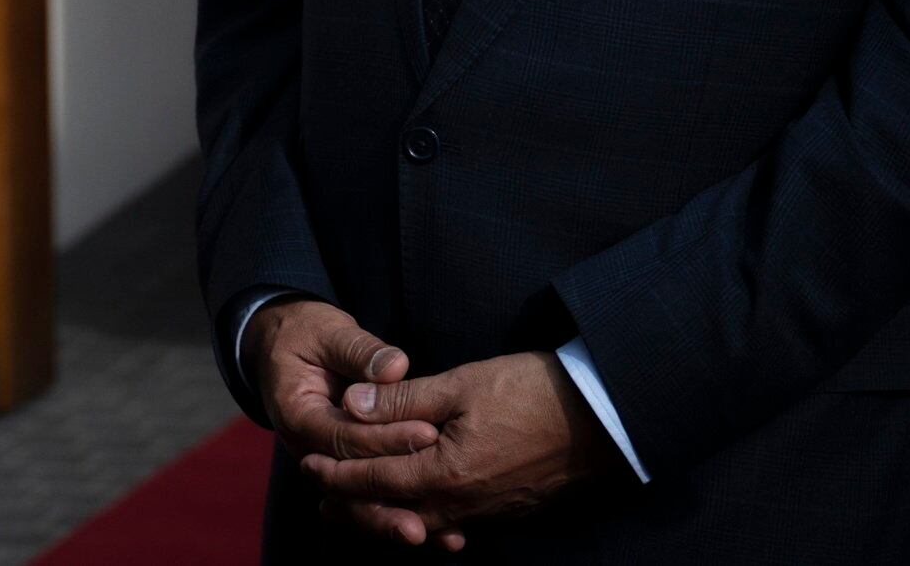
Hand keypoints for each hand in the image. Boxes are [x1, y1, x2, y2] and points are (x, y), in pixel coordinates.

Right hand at [242, 298, 450, 548]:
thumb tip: (395, 367)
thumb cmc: (306, 334)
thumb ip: (359, 351)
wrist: (282, 346)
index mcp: (297, 415)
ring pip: (360, 503)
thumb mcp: (329, 332)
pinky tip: (441, 533)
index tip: (428, 433)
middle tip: (430, 519)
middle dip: (391, 504)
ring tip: (441, 536)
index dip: (386, 438)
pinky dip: (402, 512)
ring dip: (397, 520)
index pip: (344, 437)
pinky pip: (372, 497)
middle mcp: (307, 449)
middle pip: (349, 487)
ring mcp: (326, 463)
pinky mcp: (345, 468)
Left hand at [298, 349, 603, 544]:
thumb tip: (351, 405)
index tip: (307, 464)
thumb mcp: (462, 384)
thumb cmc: (532, 393)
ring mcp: (485, 514)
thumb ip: (403, 400)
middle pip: (390, 512)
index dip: (336, 473)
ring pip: (421, 523)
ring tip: (358, 509)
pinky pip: (453, 526)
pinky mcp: (505, 513)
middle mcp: (461, 505)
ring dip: (385, 514)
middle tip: (319, 497)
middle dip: (351, 505)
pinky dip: (425, 520)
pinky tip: (419, 516)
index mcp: (443, 474)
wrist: (602, 419)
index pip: (373, 479)